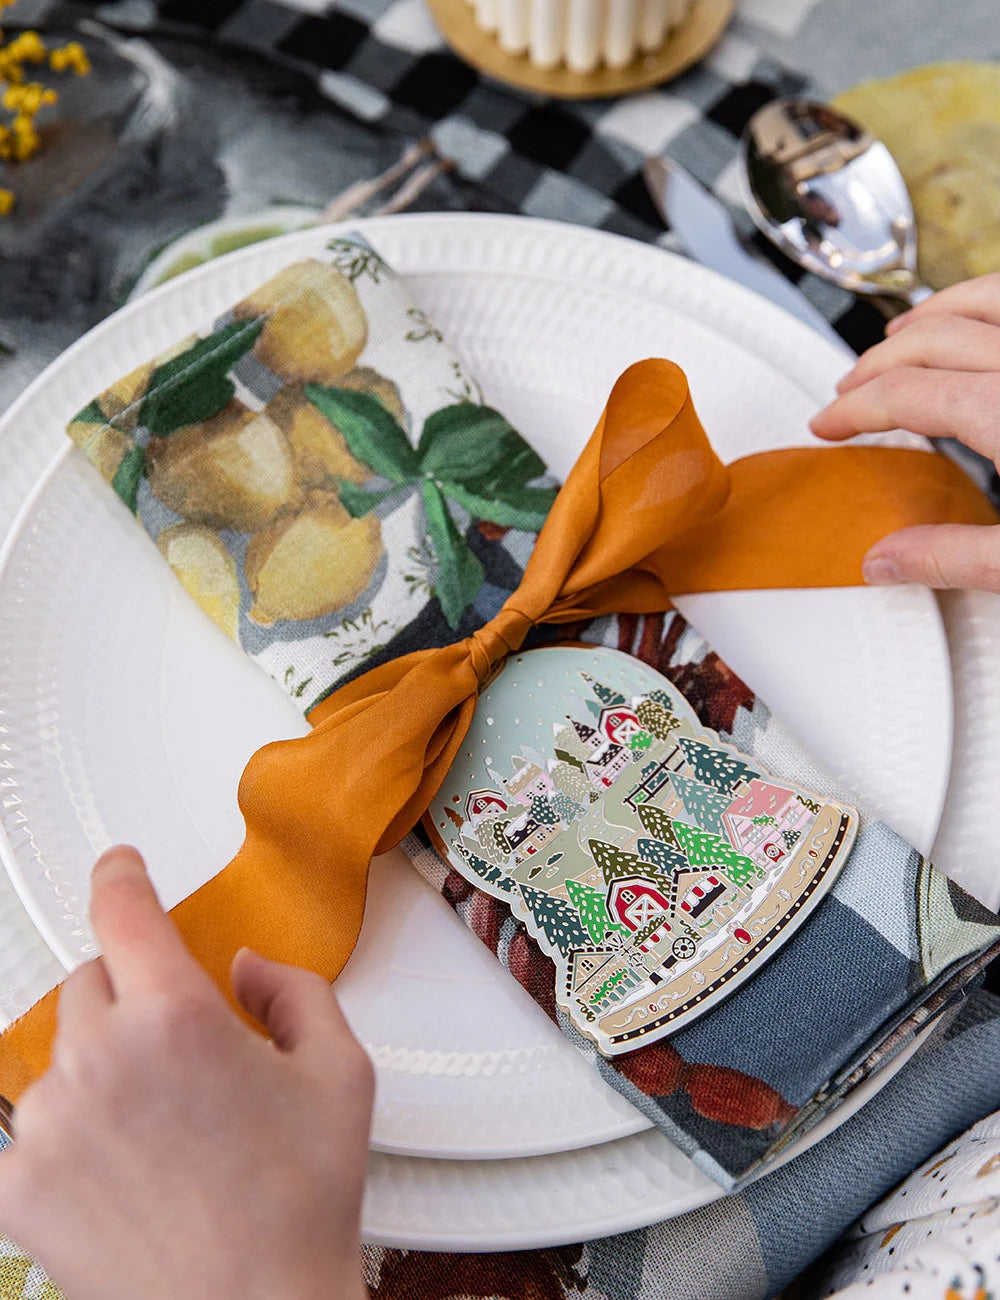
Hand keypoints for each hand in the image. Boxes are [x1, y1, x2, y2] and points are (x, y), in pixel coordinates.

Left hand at [0, 847, 373, 1299]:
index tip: (120, 867)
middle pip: (93, 981)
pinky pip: (34, 1121)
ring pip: (64, 1052)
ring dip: (103, 1064)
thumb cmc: (298, 1207)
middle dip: (134, 997)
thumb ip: (294, 989)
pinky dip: (74, 1127)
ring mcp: (52, 1124)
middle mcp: (102, 1059)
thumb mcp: (341, 1073)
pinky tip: (126, 1167)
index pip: (123, 910)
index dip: (121, 875)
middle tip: (184, 1056)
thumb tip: (244, 969)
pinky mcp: (19, 1183)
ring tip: (162, 1130)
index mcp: (178, 1018)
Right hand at [810, 274, 999, 591]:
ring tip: (902, 331)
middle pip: (932, 339)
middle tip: (848, 391)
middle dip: (876, 363)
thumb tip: (885, 561)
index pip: (906, 393)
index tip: (828, 424)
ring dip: (931, 312)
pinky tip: (979, 319)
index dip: (855, 408)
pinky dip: (985, 300)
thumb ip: (953, 556)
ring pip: (982, 297)